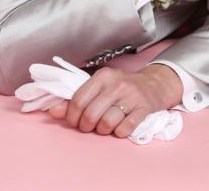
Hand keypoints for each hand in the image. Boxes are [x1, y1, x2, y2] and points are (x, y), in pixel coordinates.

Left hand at [46, 65, 182, 137]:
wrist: (155, 84)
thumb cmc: (123, 87)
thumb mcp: (99, 87)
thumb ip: (76, 98)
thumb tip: (53, 111)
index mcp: (103, 76)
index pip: (78, 100)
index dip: (72, 116)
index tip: (74, 121)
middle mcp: (117, 84)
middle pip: (91, 114)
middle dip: (86, 126)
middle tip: (89, 126)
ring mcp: (132, 96)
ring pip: (107, 123)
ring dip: (103, 130)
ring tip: (105, 126)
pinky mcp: (144, 108)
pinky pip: (124, 129)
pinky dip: (119, 133)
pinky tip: (120, 126)